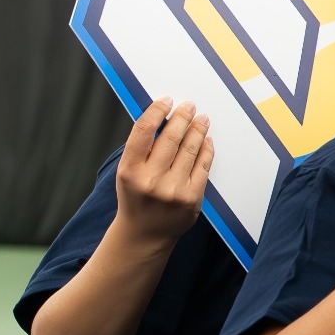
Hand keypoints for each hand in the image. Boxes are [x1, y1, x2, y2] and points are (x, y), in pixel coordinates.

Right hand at [113, 97, 212, 244]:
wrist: (144, 234)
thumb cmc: (136, 197)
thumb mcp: (128, 173)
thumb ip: (142, 149)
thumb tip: (165, 118)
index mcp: (129, 170)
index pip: (143, 131)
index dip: (157, 111)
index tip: (167, 101)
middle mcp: (150, 179)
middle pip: (171, 138)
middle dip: (182, 117)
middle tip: (189, 106)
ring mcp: (173, 190)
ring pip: (190, 149)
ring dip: (198, 130)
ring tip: (202, 118)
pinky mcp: (191, 198)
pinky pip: (203, 166)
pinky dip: (206, 150)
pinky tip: (207, 140)